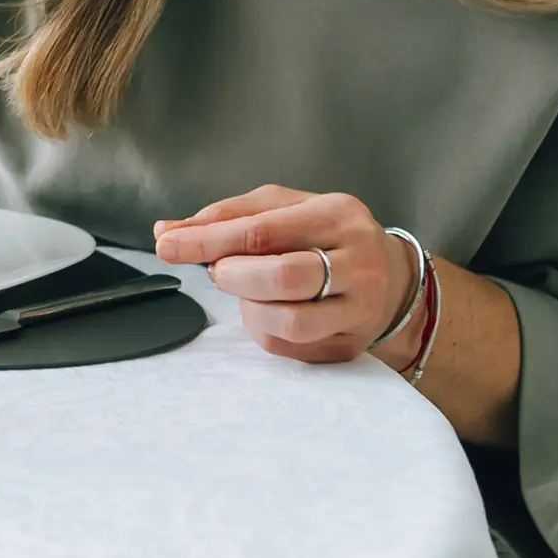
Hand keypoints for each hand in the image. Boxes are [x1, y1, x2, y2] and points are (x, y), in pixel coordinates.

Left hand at [153, 186, 414, 365]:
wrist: (390, 275)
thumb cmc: (322, 235)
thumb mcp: (283, 208)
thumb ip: (226, 216)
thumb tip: (167, 231)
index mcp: (339, 215)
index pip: (262, 229)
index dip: (207, 240)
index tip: (167, 245)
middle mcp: (360, 262)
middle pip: (282, 277)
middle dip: (233, 277)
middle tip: (217, 272)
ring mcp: (361, 309)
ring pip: (290, 321)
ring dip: (250, 309)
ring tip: (247, 291)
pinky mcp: (351, 346)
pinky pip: (292, 348)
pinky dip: (264, 331)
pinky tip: (269, 312)